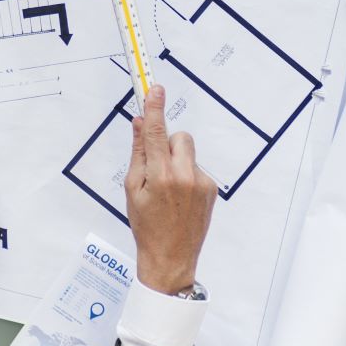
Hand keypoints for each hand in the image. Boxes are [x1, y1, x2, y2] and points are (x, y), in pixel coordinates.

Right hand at [125, 84, 215, 294]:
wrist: (170, 257)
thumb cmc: (146, 226)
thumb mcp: (133, 189)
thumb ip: (138, 154)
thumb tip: (138, 125)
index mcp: (160, 176)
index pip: (156, 132)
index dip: (154, 108)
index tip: (154, 88)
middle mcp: (184, 176)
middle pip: (179, 137)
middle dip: (167, 143)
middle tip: (156, 166)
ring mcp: (202, 182)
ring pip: (188, 153)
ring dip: (177, 161)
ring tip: (168, 189)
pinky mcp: (212, 189)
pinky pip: (197, 169)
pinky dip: (187, 176)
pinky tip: (180, 199)